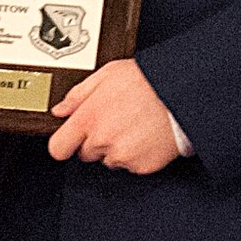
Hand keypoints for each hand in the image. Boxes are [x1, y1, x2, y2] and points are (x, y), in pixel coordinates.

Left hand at [47, 59, 181, 173]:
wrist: (182, 93)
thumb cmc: (148, 80)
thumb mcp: (107, 74)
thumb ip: (78, 95)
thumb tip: (61, 110)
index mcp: (89, 118)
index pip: (58, 148)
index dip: (64, 143)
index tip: (70, 140)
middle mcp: (103, 140)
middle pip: (86, 153)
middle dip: (96, 141)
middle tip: (115, 121)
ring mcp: (122, 155)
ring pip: (110, 159)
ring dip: (117, 148)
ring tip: (135, 125)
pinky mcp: (141, 166)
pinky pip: (132, 165)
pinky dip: (137, 154)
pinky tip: (146, 134)